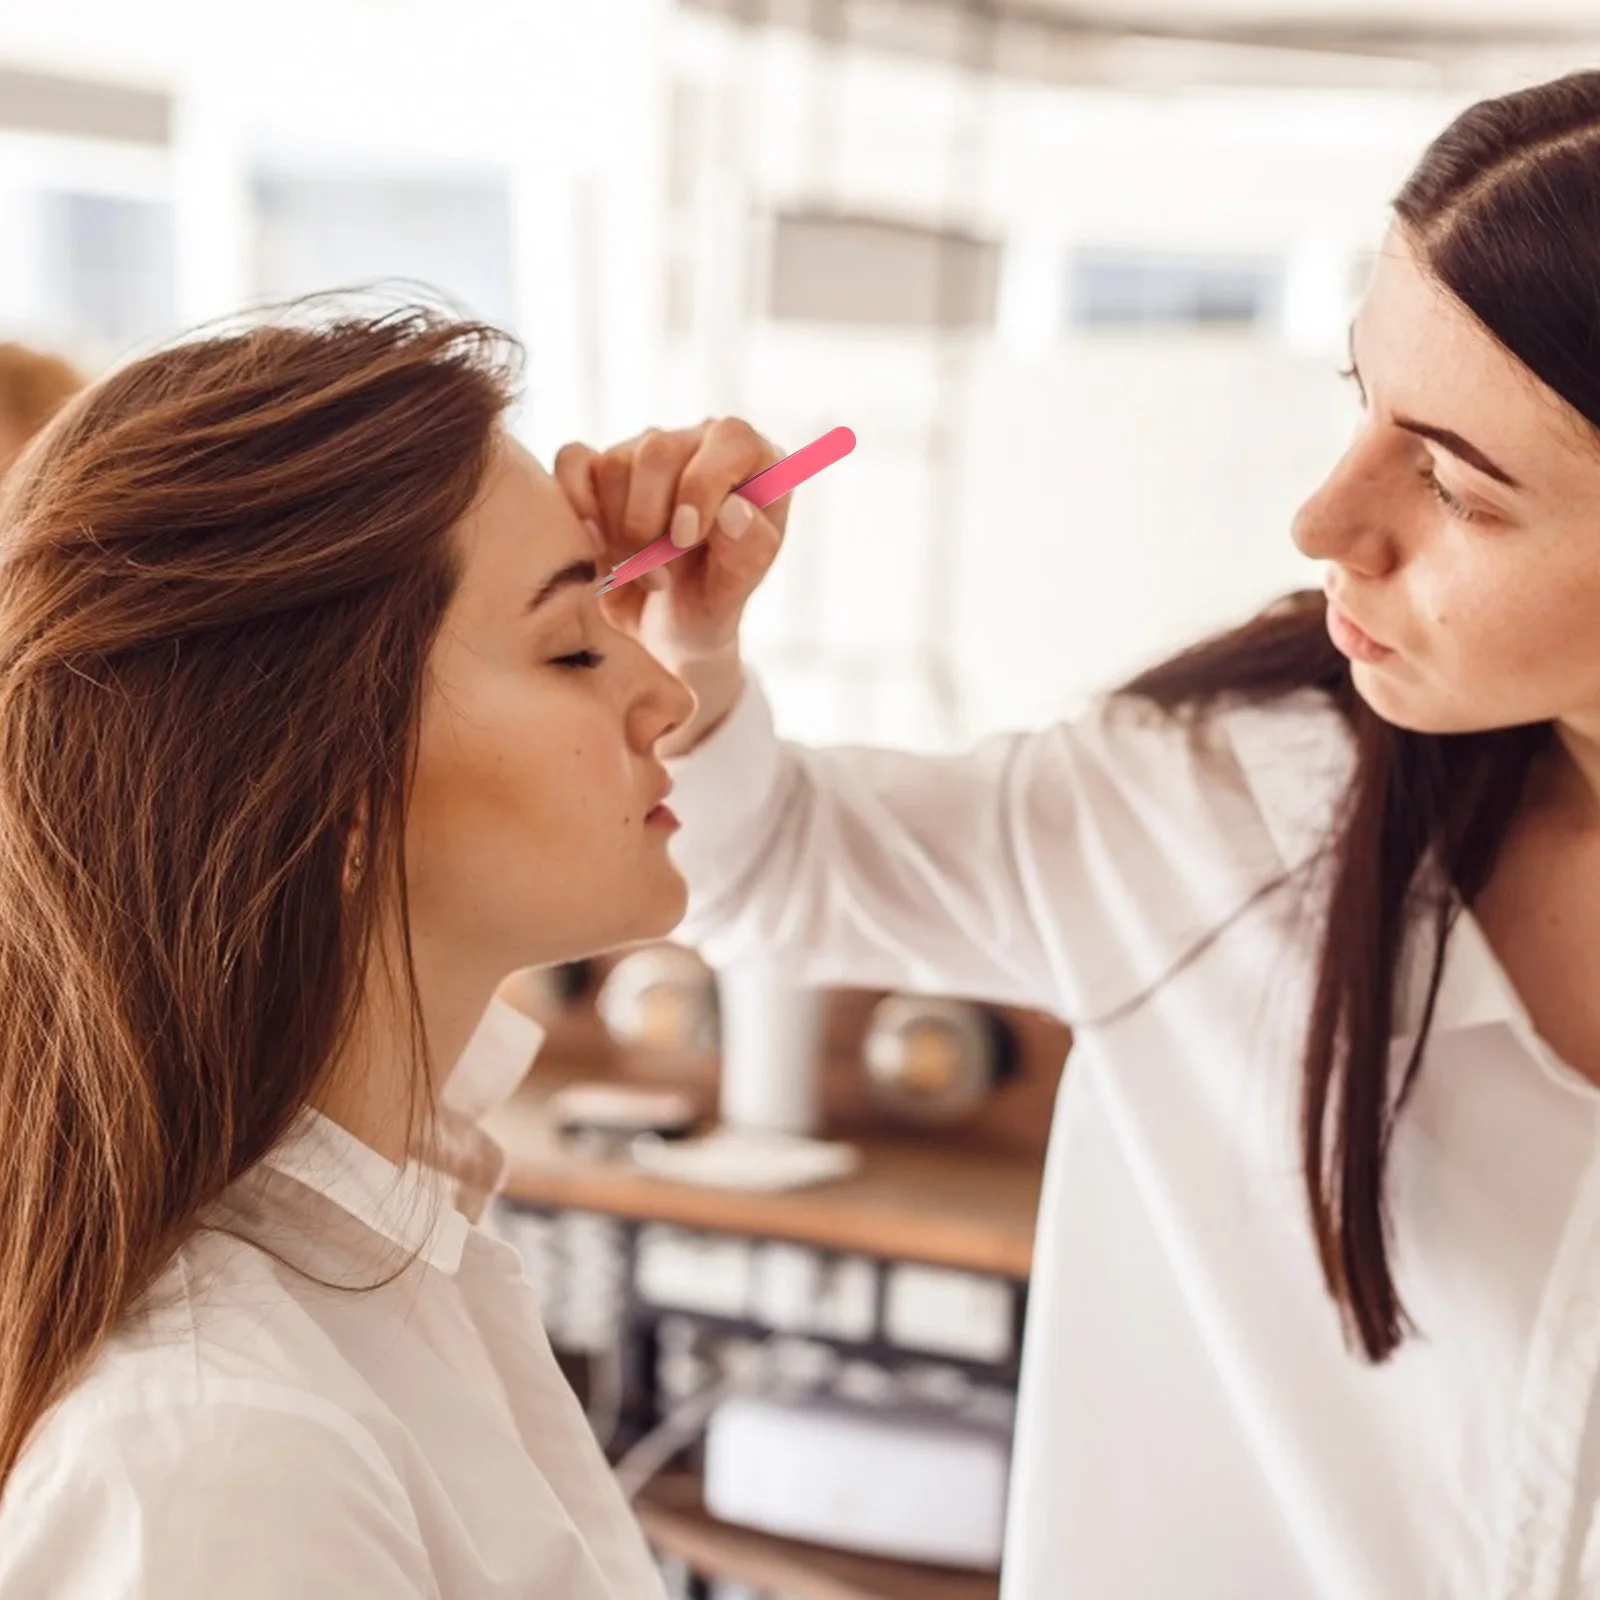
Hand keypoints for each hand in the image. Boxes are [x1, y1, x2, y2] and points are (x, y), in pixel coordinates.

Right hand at [552, 418, 787, 663]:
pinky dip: (577, 507)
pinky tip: (596, 545)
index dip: (703, 485)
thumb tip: (734, 510)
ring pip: (613, 464)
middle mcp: (698, 445)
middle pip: (659, 450)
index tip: (687, 540)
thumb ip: (748, 553)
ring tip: (640, 572)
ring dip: (618, 533)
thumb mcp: (735, 593)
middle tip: (661, 576)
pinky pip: (573, 462)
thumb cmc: (709, 606)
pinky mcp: (598, 467)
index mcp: (753, 462)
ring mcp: (644, 451)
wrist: (661, 632)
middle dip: (649, 523)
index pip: (731, 438)